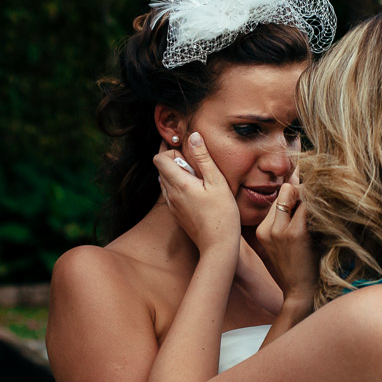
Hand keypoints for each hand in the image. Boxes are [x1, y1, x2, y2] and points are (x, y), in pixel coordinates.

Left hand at [153, 132, 239, 255]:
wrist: (218, 245)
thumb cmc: (222, 214)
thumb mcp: (217, 182)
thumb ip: (203, 158)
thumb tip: (193, 137)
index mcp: (179, 183)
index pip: (159, 158)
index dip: (172, 151)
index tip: (189, 155)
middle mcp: (170, 194)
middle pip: (161, 168)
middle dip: (175, 162)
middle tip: (197, 168)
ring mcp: (172, 205)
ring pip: (165, 181)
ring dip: (177, 175)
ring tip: (198, 181)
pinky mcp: (176, 214)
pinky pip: (171, 194)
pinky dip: (179, 188)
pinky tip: (198, 194)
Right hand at [256, 183, 317, 306]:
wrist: (302, 295)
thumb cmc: (301, 268)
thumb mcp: (288, 244)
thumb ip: (290, 220)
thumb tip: (304, 190)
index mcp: (262, 230)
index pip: (280, 197)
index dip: (298, 196)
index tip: (315, 203)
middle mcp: (266, 228)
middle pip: (287, 191)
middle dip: (306, 194)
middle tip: (324, 205)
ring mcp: (278, 231)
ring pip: (296, 193)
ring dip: (313, 198)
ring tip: (326, 213)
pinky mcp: (294, 234)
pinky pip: (308, 205)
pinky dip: (320, 206)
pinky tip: (329, 217)